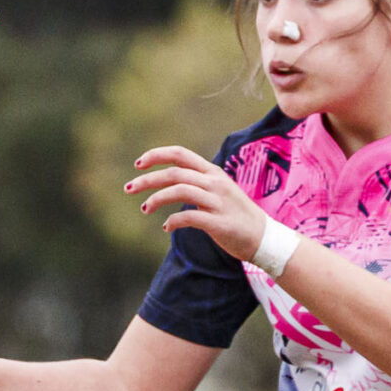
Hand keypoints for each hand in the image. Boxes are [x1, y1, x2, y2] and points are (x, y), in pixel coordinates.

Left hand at [126, 145, 264, 259]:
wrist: (263, 237)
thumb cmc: (234, 214)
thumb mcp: (217, 190)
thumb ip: (195, 183)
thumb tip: (167, 181)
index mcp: (212, 173)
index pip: (181, 154)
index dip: (157, 155)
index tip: (138, 163)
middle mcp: (215, 183)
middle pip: (174, 173)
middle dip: (147, 179)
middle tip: (128, 188)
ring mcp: (218, 202)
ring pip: (180, 190)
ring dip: (156, 199)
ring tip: (144, 208)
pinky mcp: (219, 222)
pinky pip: (189, 217)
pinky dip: (173, 221)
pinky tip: (166, 227)